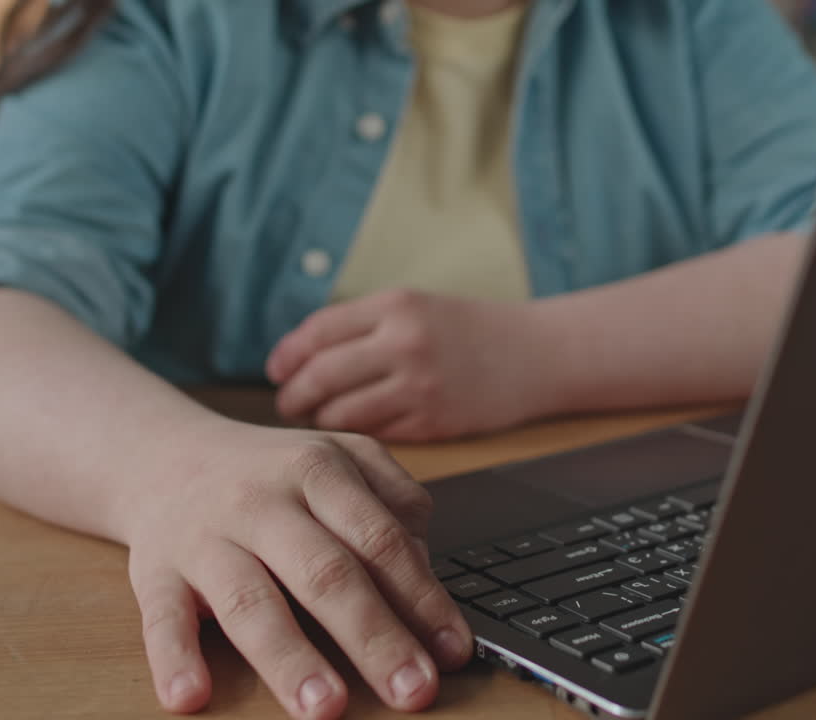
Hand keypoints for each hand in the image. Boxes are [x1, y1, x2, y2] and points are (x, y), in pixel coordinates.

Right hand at [121, 420, 472, 718]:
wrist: (165, 456)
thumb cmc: (271, 472)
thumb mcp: (340, 458)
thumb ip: (393, 503)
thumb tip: (426, 568)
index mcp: (318, 471)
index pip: (380, 540)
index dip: (421, 598)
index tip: (453, 651)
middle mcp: (262, 502)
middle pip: (325, 572)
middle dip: (374, 637)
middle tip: (412, 691)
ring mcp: (205, 537)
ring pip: (250, 600)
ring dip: (289, 657)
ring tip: (324, 708)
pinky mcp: (154, 570)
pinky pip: (160, 617)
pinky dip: (174, 658)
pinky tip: (191, 697)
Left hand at [266, 290, 548, 441]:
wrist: (539, 354)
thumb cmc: (471, 330)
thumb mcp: (417, 305)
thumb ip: (364, 324)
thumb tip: (300, 353)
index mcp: (395, 306)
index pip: (318, 332)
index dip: (287, 355)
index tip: (276, 370)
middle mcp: (404, 343)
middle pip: (320, 375)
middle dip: (294, 394)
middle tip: (287, 403)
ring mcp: (419, 386)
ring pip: (342, 412)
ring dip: (322, 420)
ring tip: (319, 419)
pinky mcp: (433, 422)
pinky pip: (375, 434)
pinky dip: (357, 435)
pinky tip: (356, 431)